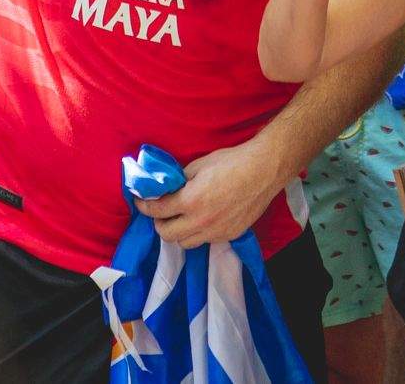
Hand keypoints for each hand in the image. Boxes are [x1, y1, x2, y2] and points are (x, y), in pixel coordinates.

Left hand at [133, 138, 286, 248]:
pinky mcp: (230, 235)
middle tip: (161, 212)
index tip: (141, 201)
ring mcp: (216, 232)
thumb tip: (166, 188)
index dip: (144, 205)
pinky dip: (198, 233)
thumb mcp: (199, 165)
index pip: (157, 210)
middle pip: (167, 235)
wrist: (263, 170)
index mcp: (190, 201)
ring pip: (185, 243)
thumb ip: (180, 180)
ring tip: (181, 219)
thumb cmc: (231, 162)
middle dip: (159, 223)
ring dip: (178, 232)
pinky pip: (205, 241)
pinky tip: (203, 220)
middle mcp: (201, 221)